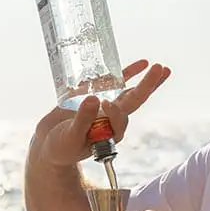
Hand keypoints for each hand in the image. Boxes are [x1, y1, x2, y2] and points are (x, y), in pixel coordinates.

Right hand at [35, 60, 169, 167]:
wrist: (48, 143)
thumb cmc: (60, 146)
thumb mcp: (70, 136)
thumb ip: (82, 120)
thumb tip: (94, 98)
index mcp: (110, 132)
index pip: (120, 117)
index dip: (116, 109)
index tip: (102, 103)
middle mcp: (111, 118)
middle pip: (135, 100)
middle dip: (148, 85)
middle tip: (161, 68)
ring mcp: (105, 105)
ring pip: (129, 91)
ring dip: (145, 80)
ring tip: (161, 67)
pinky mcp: (94, 95)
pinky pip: (113, 82)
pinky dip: (126, 73)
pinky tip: (141, 64)